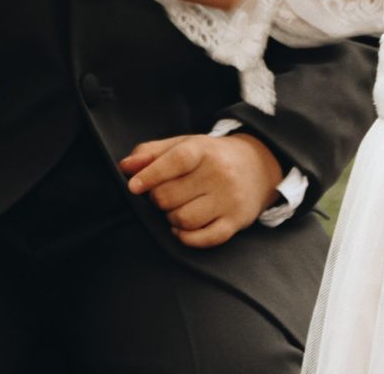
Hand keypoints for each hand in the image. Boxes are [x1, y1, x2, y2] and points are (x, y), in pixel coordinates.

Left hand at [120, 132, 283, 248]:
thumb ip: (151, 153)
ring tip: (175, 209)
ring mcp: (228, 200)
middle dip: (158, 199)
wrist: (258, 166)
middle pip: (170, 196)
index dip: (150, 175)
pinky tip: (181, 229)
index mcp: (203, 150)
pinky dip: (186, 238)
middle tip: (163, 194)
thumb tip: (125, 167)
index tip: (133, 187)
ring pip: (183, 220)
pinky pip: (205, 239)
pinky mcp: (235, 222)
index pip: (175, 161)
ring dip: (170, 219)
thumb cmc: (211, 156)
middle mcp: (218, 174)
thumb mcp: (184, 145)